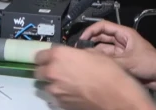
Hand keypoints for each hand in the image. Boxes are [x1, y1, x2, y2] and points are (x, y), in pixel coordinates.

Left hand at [35, 46, 155, 109]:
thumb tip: (74, 55)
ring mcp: (56, 90)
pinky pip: (55, 96)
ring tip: (68, 82)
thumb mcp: (94, 53)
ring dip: (54, 82)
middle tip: (58, 69)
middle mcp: (53, 72)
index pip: (39, 54)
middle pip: (38, 71)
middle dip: (46, 69)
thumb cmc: (109, 73)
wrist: (117, 96)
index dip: (45, 55)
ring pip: (47, 85)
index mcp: (59, 55)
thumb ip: (77, 53)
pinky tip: (74, 91)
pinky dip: (61, 93)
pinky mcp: (61, 103)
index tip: (49, 56)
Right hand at [80, 21, 155, 91]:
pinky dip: (101, 61)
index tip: (82, 38)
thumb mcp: (128, 61)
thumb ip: (109, 60)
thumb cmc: (150, 63)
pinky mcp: (122, 62)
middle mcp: (121, 41)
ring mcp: (121, 52)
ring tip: (84, 58)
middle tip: (79, 49)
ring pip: (103, 49)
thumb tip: (91, 58)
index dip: (91, 30)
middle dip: (90, 41)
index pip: (103, 26)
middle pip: (101, 37)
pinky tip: (93, 65)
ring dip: (95, 52)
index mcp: (124, 33)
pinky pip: (108, 59)